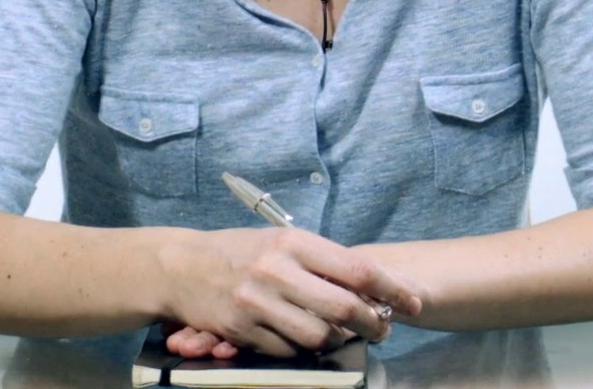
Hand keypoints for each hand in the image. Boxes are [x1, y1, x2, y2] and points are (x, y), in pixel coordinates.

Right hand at [158, 227, 423, 357]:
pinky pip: (288, 350)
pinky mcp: (242, 330)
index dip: (391, 288)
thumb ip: (319, 260)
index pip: (356, 267)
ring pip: (319, 336)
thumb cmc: (237, 251)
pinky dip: (300, 348)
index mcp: (291, 243)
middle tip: (383, 328)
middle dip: (374, 323)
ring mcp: (258, 302)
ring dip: (337, 340)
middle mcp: (276, 270)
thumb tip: (369, 283)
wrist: (179, 266)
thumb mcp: (278, 242)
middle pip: (344, 308)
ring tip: (340, 335)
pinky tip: (300, 338)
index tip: (412, 301)